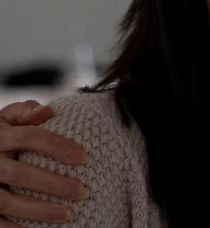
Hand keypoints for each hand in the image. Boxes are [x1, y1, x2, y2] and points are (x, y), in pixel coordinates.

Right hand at [0, 100, 86, 224]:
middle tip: (82, 192)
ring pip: (6, 201)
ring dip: (38, 210)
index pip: (30, 137)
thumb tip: (46, 110)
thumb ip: (24, 112)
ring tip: (67, 215)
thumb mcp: (5, 119)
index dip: (57, 146)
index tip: (84, 158)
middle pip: (19, 173)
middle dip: (52, 184)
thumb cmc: (0, 134)